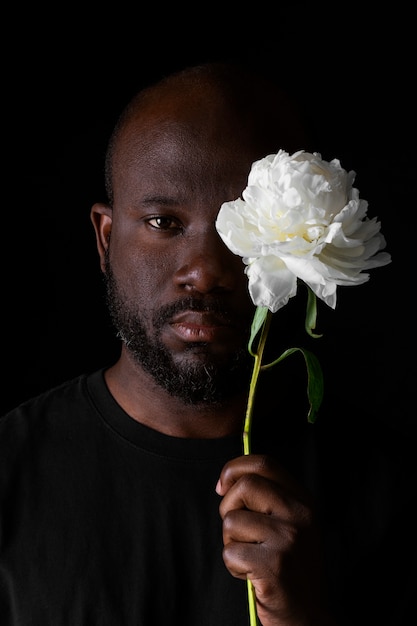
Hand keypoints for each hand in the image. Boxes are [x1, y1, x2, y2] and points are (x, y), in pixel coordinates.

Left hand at [216, 454, 337, 625]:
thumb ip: (268, 497)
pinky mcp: (274, 565)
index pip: (264, 463)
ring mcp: (289, 539)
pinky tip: (252, 575)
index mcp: (304, 500)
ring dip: (231, 543)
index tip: (223, 487)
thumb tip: (226, 480)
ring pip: (231, 521)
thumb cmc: (291, 567)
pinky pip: (230, 553)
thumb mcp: (291, 524)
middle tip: (237, 531)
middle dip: (228, 507)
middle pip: (244, 485)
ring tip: (252, 558)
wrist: (309, 616)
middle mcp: (300, 515)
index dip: (234, 469)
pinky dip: (234, 567)